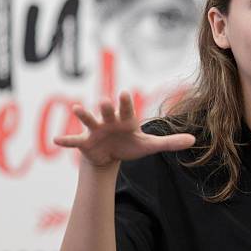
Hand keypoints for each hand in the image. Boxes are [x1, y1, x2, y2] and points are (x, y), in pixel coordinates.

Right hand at [53, 91, 195, 167]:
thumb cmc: (131, 145)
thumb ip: (170, 142)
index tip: (124, 93)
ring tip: (77, 109)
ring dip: (84, 115)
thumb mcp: (150, 146)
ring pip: (90, 120)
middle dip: (106, 107)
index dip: (125, 102)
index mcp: (126, 119)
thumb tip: (194, 140)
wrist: (111, 156)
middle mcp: (110, 120)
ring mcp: (96, 130)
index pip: (127, 109)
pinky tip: (56, 140)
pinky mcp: (85, 142)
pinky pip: (75, 140)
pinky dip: (66, 140)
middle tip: (105, 101)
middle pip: (108, 111)